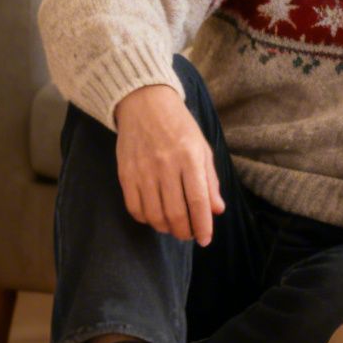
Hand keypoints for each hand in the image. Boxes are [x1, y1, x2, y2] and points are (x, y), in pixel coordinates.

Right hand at [113, 84, 223, 245]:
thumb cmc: (179, 125)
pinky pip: (134, 207)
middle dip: (184, 232)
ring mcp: (143, 170)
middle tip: (189, 235)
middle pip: (176, 213)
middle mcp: (166, 165)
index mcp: (190, 158)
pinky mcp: (125, 173)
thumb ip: (210, 180)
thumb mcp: (202, 147)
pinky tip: (154, 217)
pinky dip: (145, 219)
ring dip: (166, 228)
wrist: (144, 102)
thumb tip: (217, 210)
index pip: (198, 201)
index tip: (205, 240)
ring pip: (154, 214)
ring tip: (173, 227)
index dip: (203, 226)